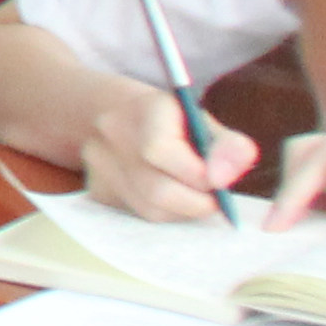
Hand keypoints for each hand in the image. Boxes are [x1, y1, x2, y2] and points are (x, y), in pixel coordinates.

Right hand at [72, 77, 259, 220]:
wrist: (119, 115)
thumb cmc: (175, 123)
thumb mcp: (206, 123)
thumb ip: (228, 147)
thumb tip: (223, 179)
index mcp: (141, 109)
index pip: (159, 150)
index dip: (196, 174)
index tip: (220, 184)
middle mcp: (111, 134)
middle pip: (156, 189)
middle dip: (197, 202)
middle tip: (215, 200)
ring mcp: (98, 165)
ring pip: (149, 209)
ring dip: (183, 212)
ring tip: (194, 196)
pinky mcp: (97, 191)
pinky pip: (138, 216)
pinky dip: (164, 213)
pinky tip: (170, 199)